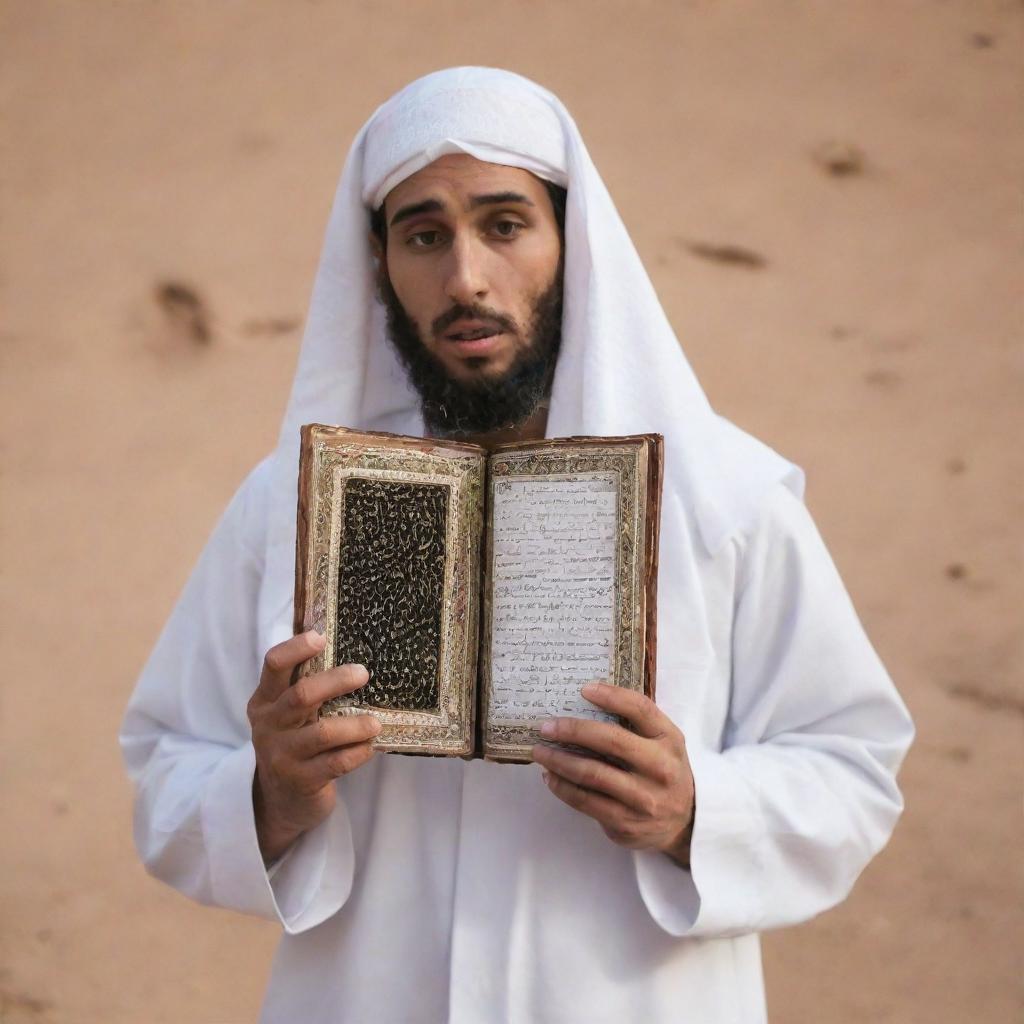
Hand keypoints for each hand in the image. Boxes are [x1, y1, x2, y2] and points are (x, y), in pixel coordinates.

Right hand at [247, 630, 380, 862]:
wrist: (280, 801)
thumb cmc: (296, 741)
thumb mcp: (289, 713)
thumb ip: (304, 683)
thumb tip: (339, 636)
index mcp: (264, 700)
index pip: (273, 665)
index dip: (296, 648)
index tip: (321, 637)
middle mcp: (269, 725)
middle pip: (302, 695)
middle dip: (335, 681)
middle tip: (363, 673)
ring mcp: (282, 755)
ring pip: (322, 733)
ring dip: (355, 725)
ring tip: (376, 722)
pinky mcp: (300, 781)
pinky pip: (335, 763)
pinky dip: (358, 752)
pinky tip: (371, 746)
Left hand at [531, 683, 694, 866]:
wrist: (685, 822)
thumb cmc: (664, 770)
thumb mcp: (663, 742)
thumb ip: (636, 723)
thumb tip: (586, 701)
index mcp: (669, 739)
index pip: (641, 709)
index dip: (612, 696)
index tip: (584, 689)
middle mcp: (660, 768)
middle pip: (611, 741)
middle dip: (573, 730)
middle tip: (546, 726)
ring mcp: (643, 798)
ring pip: (592, 774)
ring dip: (559, 760)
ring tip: (539, 751)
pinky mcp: (625, 822)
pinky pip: (585, 801)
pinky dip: (562, 787)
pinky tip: (550, 776)